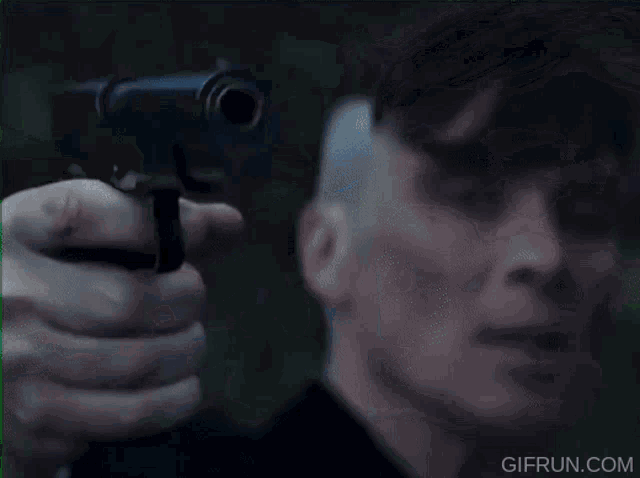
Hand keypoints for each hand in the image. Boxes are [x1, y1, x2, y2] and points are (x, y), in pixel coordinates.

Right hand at [2, 179, 243, 475]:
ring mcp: (18, 364)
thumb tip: (229, 223)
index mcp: (12, 235)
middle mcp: (8, 297)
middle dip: (185, 300)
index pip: (82, 211)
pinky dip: (174, 399)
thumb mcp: (68, 242)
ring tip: (187, 341)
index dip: (153, 221)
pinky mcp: (36, 420)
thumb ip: (147, 225)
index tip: (197, 229)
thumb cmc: (41, 289)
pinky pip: (131, 413)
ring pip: (140, 361)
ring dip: (186, 350)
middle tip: (190, 300)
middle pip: (129, 300)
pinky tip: (180, 385)